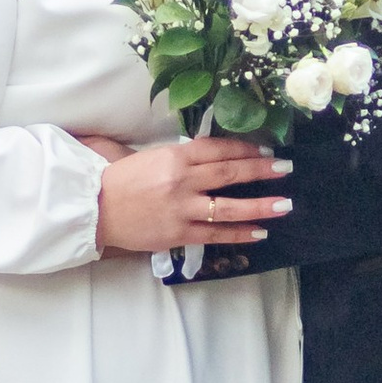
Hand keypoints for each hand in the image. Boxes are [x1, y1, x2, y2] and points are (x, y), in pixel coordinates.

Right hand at [93, 134, 290, 254]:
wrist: (95, 209)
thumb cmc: (122, 180)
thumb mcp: (153, 156)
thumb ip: (183, 155)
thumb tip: (215, 153)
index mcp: (175, 156)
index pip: (218, 149)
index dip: (246, 148)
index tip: (267, 148)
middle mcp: (182, 180)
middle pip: (230, 173)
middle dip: (261, 170)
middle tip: (286, 168)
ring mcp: (181, 209)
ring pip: (229, 207)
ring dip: (260, 205)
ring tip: (284, 204)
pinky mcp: (178, 233)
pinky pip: (215, 234)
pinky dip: (239, 233)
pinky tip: (259, 232)